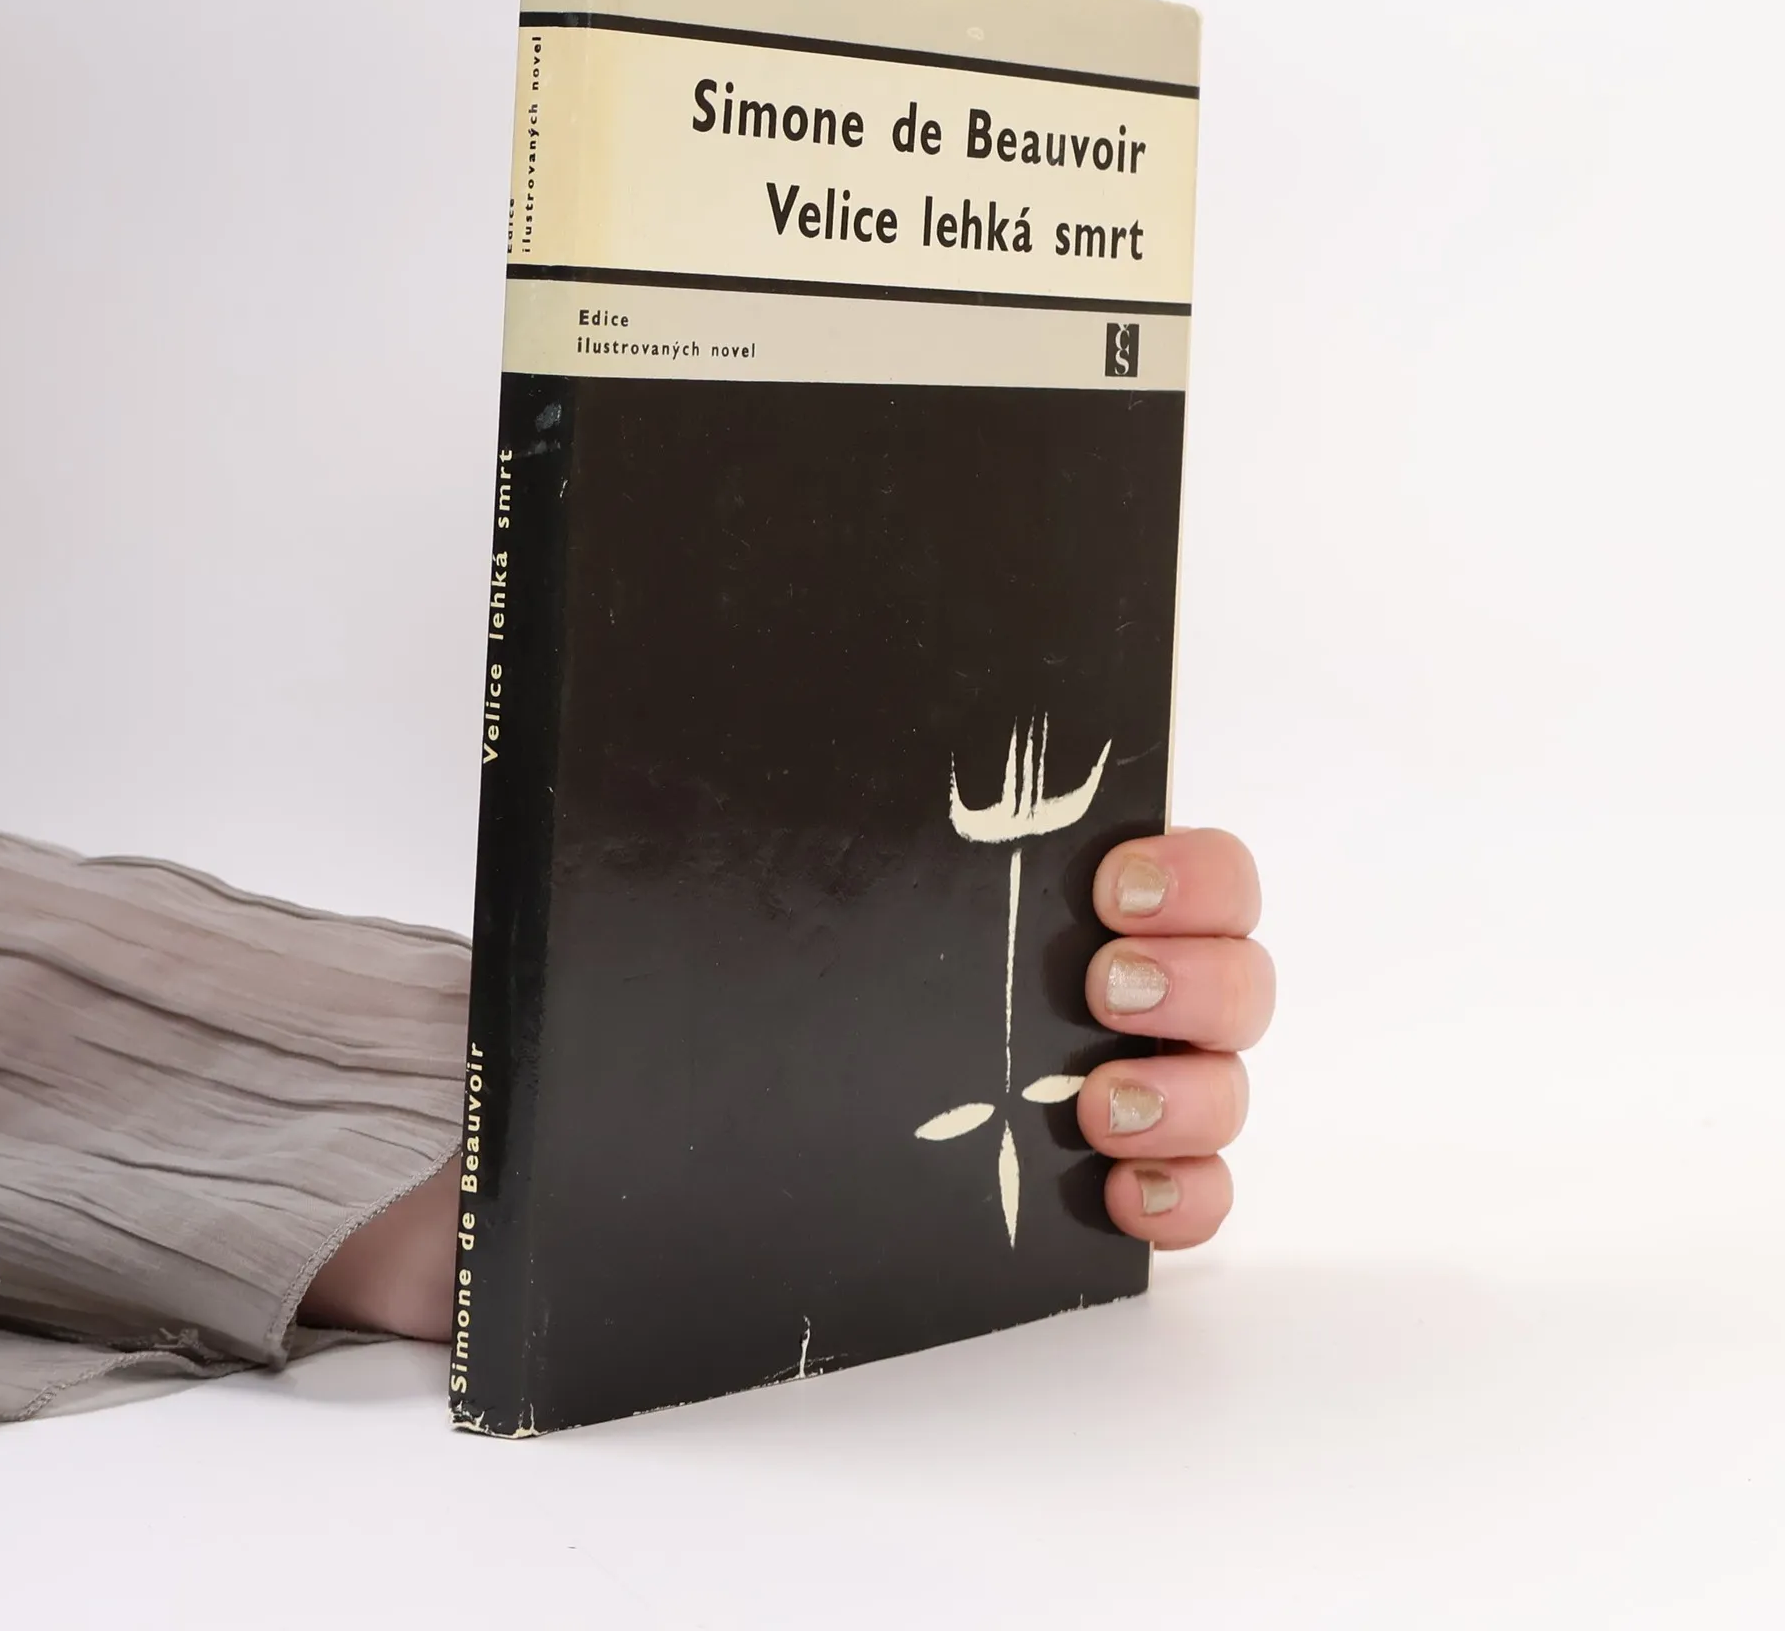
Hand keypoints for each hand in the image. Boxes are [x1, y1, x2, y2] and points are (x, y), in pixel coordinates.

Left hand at [307, 826, 1269, 1337]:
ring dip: (1201, 1089)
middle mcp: (1088, 983)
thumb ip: (740, 786)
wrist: (623, 1118)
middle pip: (1232, 968)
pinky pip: (1190, 1200)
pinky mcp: (1077, 1195)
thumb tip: (684, 656)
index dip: (1193, 867)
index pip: (1183, 858)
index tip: (1114, 879)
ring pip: (1226, 1083)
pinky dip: (1187, 1198)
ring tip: (1100, 1102)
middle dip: (1202, 974)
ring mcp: (1097, 1088)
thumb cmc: (691, 972)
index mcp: (1031, 888)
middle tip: (1099, 983)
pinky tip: (1119, 1195)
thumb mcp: (711, 866)